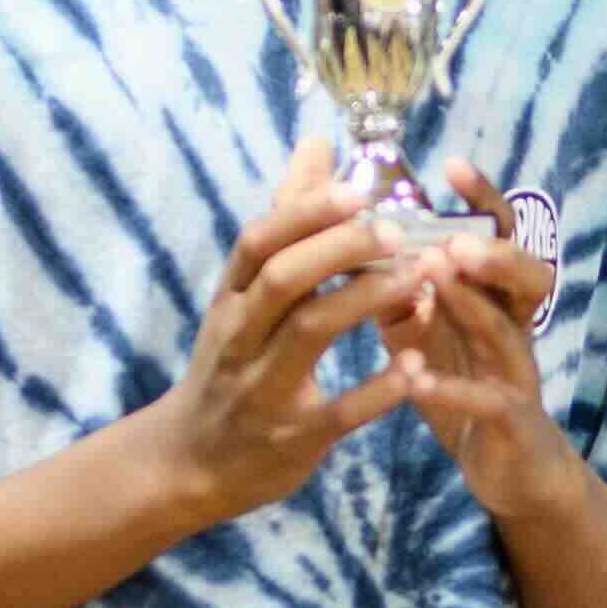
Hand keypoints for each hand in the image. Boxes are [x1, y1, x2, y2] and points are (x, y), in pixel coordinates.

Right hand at [148, 145, 411, 527]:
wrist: (189, 462)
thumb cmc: (231, 365)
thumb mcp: (244, 297)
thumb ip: (286, 223)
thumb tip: (317, 145)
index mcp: (231, 300)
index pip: (258, 243)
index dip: (305, 212)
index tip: (355, 187)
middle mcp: (241, 337)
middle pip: (283, 279)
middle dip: (338, 248)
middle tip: (396, 228)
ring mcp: (264, 388)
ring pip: (309, 333)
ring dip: (365, 300)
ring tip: (417, 277)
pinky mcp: (293, 438)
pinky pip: (338, 411)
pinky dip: (377, 390)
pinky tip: (415, 367)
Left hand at [380, 168, 559, 515]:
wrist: (509, 470)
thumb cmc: (465, 387)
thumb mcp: (428, 329)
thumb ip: (402, 285)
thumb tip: (358, 229)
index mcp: (493, 296)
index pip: (499, 235)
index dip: (484, 200)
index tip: (451, 163)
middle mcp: (514, 325)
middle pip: (527, 273)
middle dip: (492, 251)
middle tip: (453, 237)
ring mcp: (516, 373)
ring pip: (510, 330)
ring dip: (474, 304)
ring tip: (439, 281)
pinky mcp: (510, 422)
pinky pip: (488, 400)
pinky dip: (454, 388)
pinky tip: (419, 380)